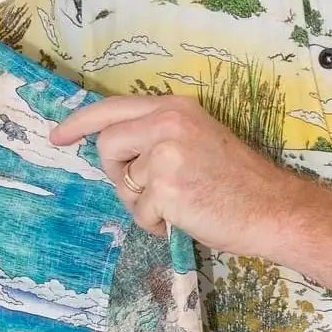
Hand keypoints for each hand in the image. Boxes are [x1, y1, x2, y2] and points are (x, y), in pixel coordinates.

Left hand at [50, 95, 300, 253]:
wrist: (274, 208)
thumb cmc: (238, 182)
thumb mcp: (198, 139)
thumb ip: (157, 136)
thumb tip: (114, 151)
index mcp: (175, 107)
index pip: (112, 108)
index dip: (79, 122)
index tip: (58, 136)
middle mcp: (168, 122)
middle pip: (107, 145)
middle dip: (118, 173)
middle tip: (147, 190)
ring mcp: (165, 154)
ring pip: (122, 183)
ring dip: (142, 203)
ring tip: (178, 205)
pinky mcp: (165, 188)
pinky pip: (139, 213)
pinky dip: (157, 224)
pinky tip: (186, 220)